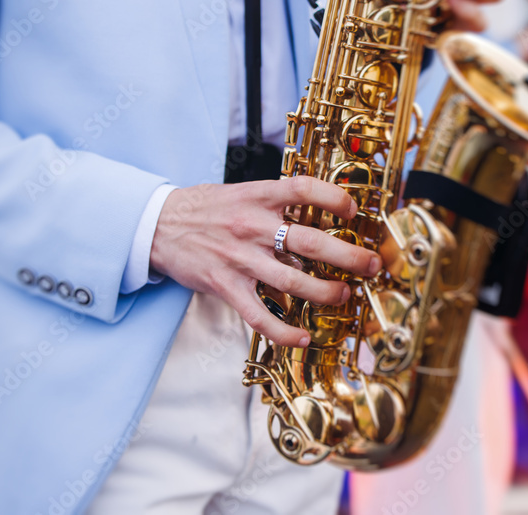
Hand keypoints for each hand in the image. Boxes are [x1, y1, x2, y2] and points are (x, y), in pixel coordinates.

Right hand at [149, 177, 381, 347]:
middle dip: (348, 255)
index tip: (353, 211)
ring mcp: (239, 258)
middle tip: (371, 264)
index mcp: (258, 196)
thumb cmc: (204, 208)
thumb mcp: (240, 190)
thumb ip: (274, 200)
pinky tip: (302, 337)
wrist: (156, 225)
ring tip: (344, 296)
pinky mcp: (225, 286)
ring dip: (325, 292)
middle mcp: (251, 226)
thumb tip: (316, 207)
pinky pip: (259, 314)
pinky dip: (283, 330)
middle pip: (310, 241)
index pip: (303, 188)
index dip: (334, 198)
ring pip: (292, 280)